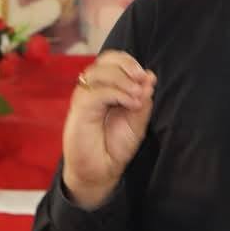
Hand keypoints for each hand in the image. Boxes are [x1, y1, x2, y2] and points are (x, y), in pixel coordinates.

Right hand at [61, 51, 155, 208]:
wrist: (100, 171)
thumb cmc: (115, 146)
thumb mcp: (137, 121)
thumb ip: (143, 99)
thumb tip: (150, 76)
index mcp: (106, 86)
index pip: (113, 59)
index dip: (129, 61)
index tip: (146, 76)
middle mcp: (93, 88)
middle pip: (105, 60)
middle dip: (127, 65)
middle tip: (141, 79)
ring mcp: (84, 98)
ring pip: (99, 72)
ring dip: (123, 79)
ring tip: (137, 95)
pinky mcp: (79, 111)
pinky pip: (96, 93)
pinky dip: (117, 93)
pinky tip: (130, 103)